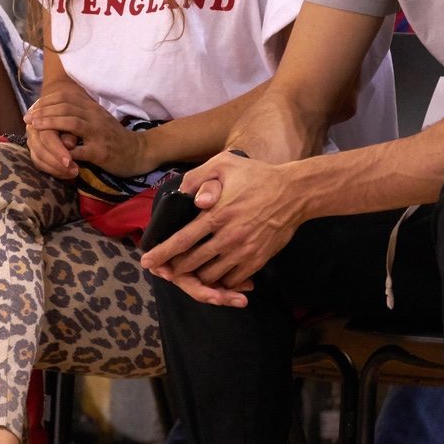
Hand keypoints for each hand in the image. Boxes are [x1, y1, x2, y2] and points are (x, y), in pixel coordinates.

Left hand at [24, 81, 149, 176]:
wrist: (138, 152)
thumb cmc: (113, 137)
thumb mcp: (98, 119)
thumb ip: (80, 113)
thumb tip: (56, 108)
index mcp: (92, 108)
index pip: (66, 97)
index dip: (47, 101)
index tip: (33, 108)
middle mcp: (95, 117)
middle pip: (65, 107)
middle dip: (44, 111)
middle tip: (28, 118)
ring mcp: (98, 134)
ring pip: (71, 122)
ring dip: (50, 123)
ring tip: (35, 127)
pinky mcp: (100, 151)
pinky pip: (80, 149)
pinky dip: (64, 150)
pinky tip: (52, 152)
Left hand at [139, 151, 303, 304]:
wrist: (295, 193)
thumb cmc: (257, 176)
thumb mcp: (225, 164)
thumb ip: (199, 177)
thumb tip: (184, 196)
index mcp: (216, 214)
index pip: (181, 240)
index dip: (162, 253)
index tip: (148, 262)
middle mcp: (227, 237)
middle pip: (192, 262)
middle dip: (175, 269)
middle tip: (167, 270)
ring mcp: (243, 251)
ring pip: (211, 275)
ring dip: (197, 276)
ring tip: (190, 272)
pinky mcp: (257, 260)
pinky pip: (232, 279)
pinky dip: (221, 280)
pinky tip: (216, 273)